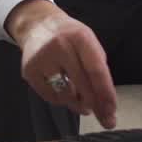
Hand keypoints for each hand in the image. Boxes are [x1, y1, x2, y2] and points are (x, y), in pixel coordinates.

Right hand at [5, 0, 117, 128]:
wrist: (38, 25)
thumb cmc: (69, 37)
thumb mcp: (88, 42)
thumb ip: (98, 68)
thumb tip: (105, 102)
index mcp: (80, 37)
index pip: (96, 69)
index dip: (105, 92)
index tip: (111, 110)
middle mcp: (60, 45)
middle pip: (81, 84)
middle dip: (94, 104)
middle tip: (103, 117)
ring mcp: (42, 58)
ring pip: (64, 94)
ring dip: (77, 104)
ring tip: (83, 104)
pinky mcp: (29, 70)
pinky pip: (50, 96)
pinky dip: (61, 100)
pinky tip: (66, 94)